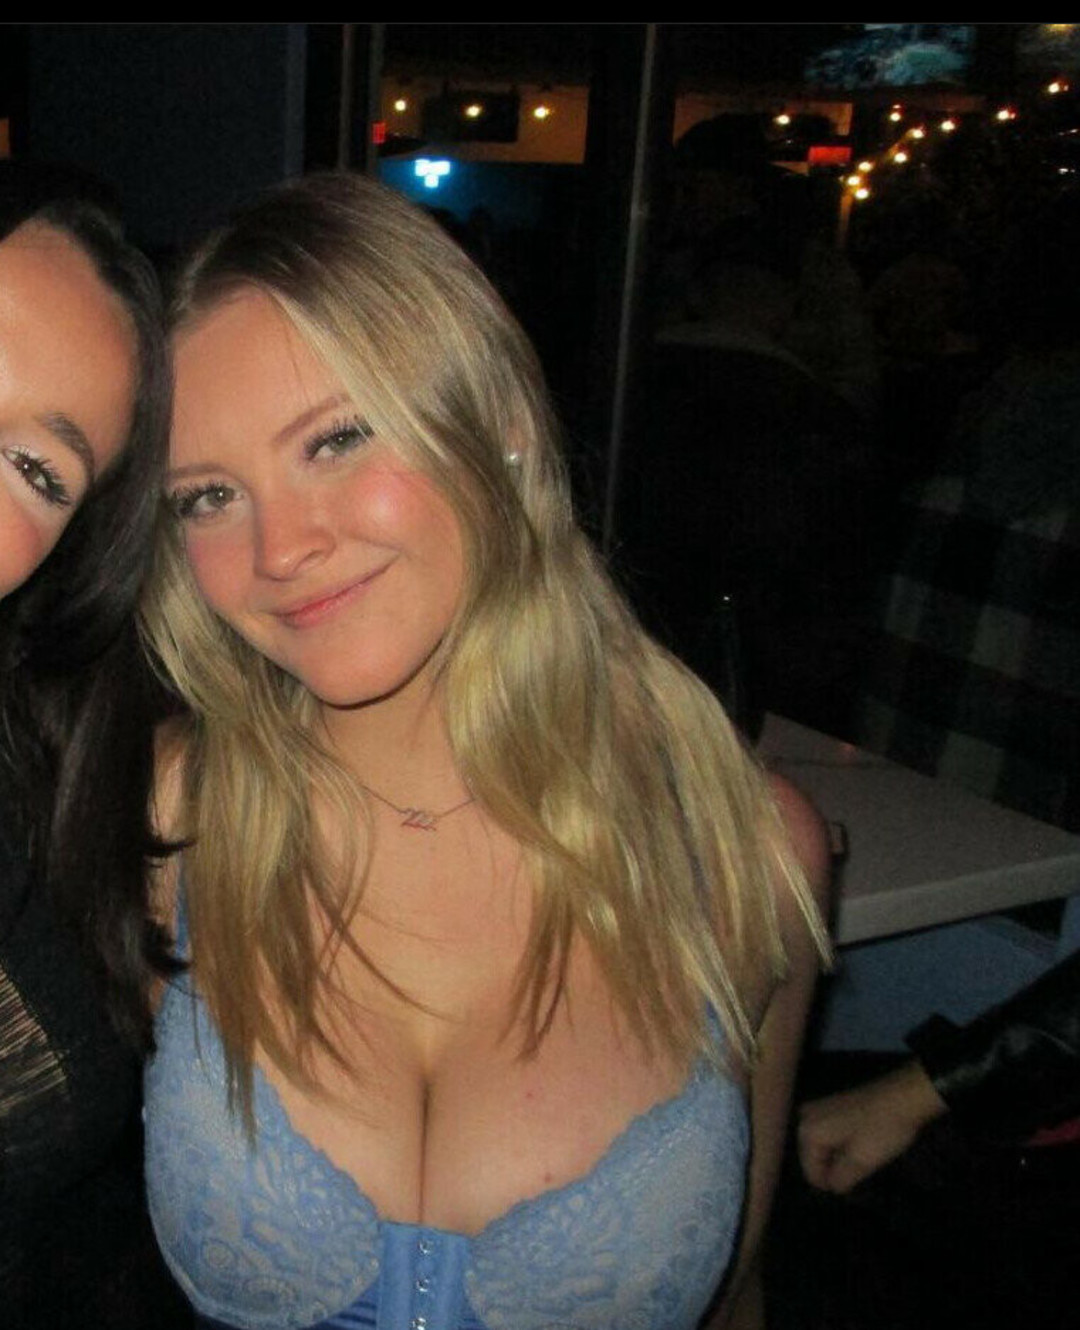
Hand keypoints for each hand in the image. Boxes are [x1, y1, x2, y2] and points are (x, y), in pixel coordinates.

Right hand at [797, 1060, 946, 1192]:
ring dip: (840, 1157)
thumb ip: (840, 1179)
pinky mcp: (835, 1103)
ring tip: (863, 1161)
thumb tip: (832, 1186)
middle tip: (858, 1176)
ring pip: (825, 1146)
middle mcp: (807, 1116)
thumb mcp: (861, 1161)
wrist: (904, 1095)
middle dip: (834, 1169)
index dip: (832, 1185)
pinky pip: (832, 1133)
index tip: (852, 1188)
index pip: (812, 1173)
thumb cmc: (881, 1128)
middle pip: (815, 1158)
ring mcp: (820, 1106)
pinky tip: (863, 1146)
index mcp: (808, 1131)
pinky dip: (844, 1144)